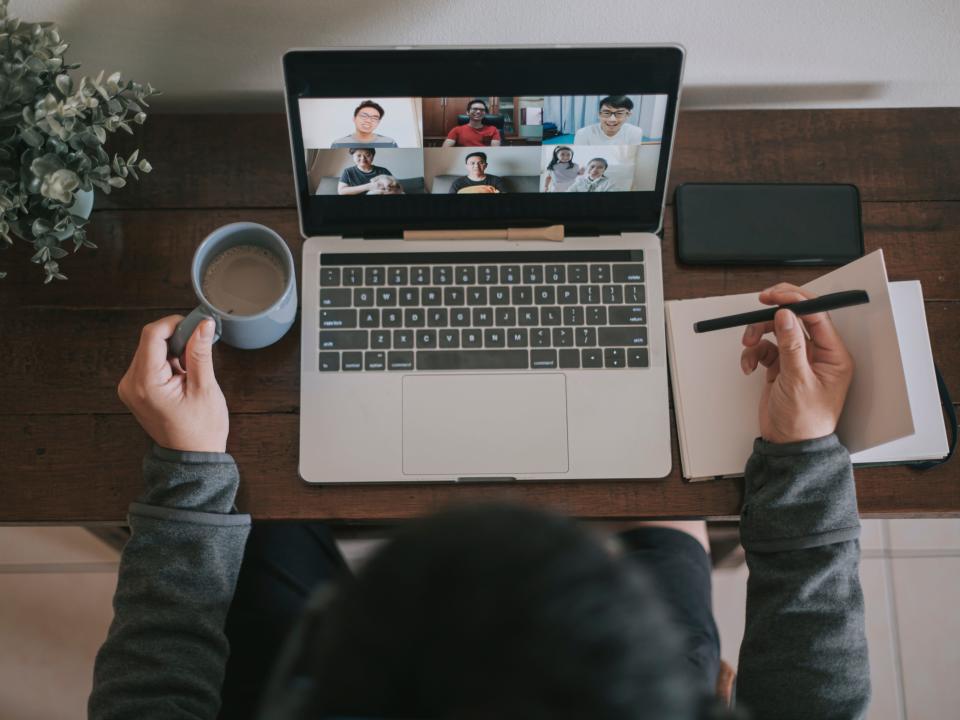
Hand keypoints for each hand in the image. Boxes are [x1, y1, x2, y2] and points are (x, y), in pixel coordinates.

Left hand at [118, 315, 228, 452]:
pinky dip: (168, 361)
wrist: (192, 457)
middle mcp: (131, 384)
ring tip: (191, 369)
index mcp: (145, 383)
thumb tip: (202, 325)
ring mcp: (130, 388)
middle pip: (150, 341)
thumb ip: (200, 353)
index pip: (152, 335)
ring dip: (173, 351)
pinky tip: (182, 375)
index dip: (174, 323)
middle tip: (200, 346)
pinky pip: (149, 363)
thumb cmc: (200, 430)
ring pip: (150, 350)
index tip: (195, 324)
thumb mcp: (205, 388)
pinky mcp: (135, 390)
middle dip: (176, 338)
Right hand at [740, 283, 853, 443]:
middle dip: (774, 314)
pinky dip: (753, 354)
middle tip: (760, 303)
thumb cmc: (804, 422)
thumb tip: (787, 315)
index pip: (817, 316)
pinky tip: (749, 366)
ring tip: (748, 346)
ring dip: (758, 334)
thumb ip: (791, 345)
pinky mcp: (781, 367)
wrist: (788, 446)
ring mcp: (798, 360)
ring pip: (776, 331)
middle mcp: (818, 354)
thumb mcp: (798, 380)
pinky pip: (764, 348)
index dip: (796, 301)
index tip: (775, 296)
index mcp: (833, 355)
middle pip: (795, 318)